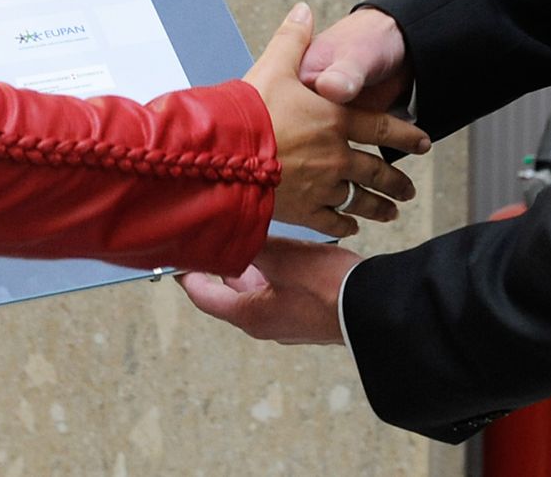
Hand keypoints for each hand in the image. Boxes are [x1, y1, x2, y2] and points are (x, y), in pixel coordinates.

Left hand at [179, 237, 358, 344]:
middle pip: (230, 294)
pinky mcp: (307, 315)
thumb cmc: (325, 285)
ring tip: (242, 236)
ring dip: (248, 267)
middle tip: (209, 238)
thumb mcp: (280, 256)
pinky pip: (279, 291)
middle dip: (220, 266)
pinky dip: (271, 272)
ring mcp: (287, 322)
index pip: (205, 297)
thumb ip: (250, 242)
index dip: (187, 276)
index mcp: (250, 315)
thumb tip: (226, 226)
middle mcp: (265, 324)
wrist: (373, 307)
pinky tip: (280, 250)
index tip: (176, 258)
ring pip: (257, 291)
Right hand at [244, 4, 428, 238]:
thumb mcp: (273, 66)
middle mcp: (335, 156)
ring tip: (391, 213)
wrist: (225, 157)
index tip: (424, 142)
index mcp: (334, 120)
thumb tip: (304, 11)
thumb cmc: (251, 112)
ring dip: (377, 206)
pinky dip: (343, 224)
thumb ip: (293, 39)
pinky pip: (331, 221)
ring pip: (359, 200)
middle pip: (376, 171)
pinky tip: (349, 226)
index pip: (381, 128)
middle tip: (409, 189)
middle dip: (396, 181)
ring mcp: (321, 187)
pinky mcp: (302, 210)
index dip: (406, 134)